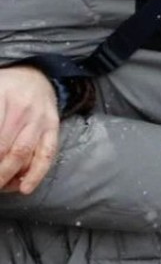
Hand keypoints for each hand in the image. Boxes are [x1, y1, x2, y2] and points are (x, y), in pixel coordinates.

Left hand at [0, 66, 60, 194]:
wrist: (36, 75)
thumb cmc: (5, 88)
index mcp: (1, 97)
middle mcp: (22, 109)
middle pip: (3, 147)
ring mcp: (40, 119)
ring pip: (23, 154)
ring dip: (8, 176)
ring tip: (0, 186)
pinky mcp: (53, 128)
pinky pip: (46, 154)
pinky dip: (36, 174)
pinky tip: (25, 188)